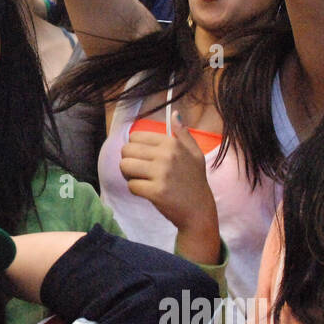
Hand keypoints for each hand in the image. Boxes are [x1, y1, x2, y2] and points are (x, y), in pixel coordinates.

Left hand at [120, 112, 213, 230]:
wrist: (199, 210)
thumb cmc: (195, 181)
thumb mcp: (195, 153)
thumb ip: (183, 133)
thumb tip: (175, 114)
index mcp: (172, 143)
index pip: (135, 136)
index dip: (135, 148)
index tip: (143, 158)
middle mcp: (166, 155)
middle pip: (126, 150)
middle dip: (129, 161)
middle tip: (139, 171)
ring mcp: (161, 174)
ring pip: (125, 166)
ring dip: (128, 175)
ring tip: (140, 179)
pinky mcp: (155, 191)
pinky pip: (131, 186)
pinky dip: (136, 190)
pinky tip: (147, 192)